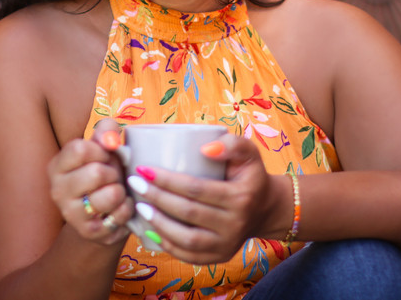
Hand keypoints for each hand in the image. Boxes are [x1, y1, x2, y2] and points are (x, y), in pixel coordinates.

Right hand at [47, 119, 133, 244]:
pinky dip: (127, 208)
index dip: (101, 150)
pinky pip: (120, 214)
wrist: (104, 212)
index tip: (104, 157)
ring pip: (111, 194)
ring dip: (122, 191)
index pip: (80, 149)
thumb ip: (107, 131)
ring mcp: (71, 214)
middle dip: (114, 172)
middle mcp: (57, 191)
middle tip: (112, 177)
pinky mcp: (89, 232)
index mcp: (57, 166)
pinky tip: (119, 208)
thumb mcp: (104, 146)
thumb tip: (111, 141)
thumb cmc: (105, 172)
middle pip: (97, 172)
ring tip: (116, 192)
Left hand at [127, 133, 286, 263]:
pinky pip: (189, 255)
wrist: (265, 208)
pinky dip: (167, 244)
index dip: (167, 180)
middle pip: (188, 213)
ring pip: (186, 239)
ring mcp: (227, 244)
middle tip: (135, 184)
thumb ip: (232, 143)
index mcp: (241, 197)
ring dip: (158, 224)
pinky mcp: (220, 257)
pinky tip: (151, 229)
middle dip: (156, 198)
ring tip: (139, 208)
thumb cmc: (250, 175)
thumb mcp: (249, 153)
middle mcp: (235, 224)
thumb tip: (204, 148)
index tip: (143, 169)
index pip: (197, 189)